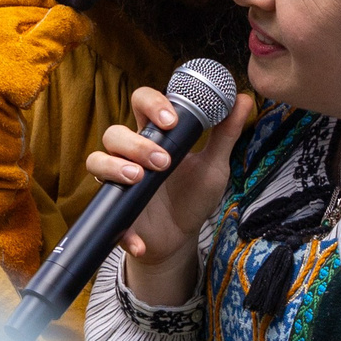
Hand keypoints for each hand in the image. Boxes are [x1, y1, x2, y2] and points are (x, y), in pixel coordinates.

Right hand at [87, 87, 256, 302]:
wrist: (181, 237)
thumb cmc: (193, 195)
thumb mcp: (214, 166)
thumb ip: (226, 134)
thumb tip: (243, 99)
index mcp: (155, 138)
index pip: (141, 103)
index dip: (151, 103)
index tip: (172, 120)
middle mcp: (131, 155)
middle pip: (114, 132)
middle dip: (137, 144)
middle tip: (164, 161)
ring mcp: (119, 181)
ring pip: (97, 160)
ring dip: (115, 167)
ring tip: (139, 179)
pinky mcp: (115, 210)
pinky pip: (105, 213)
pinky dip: (123, 229)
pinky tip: (140, 241)